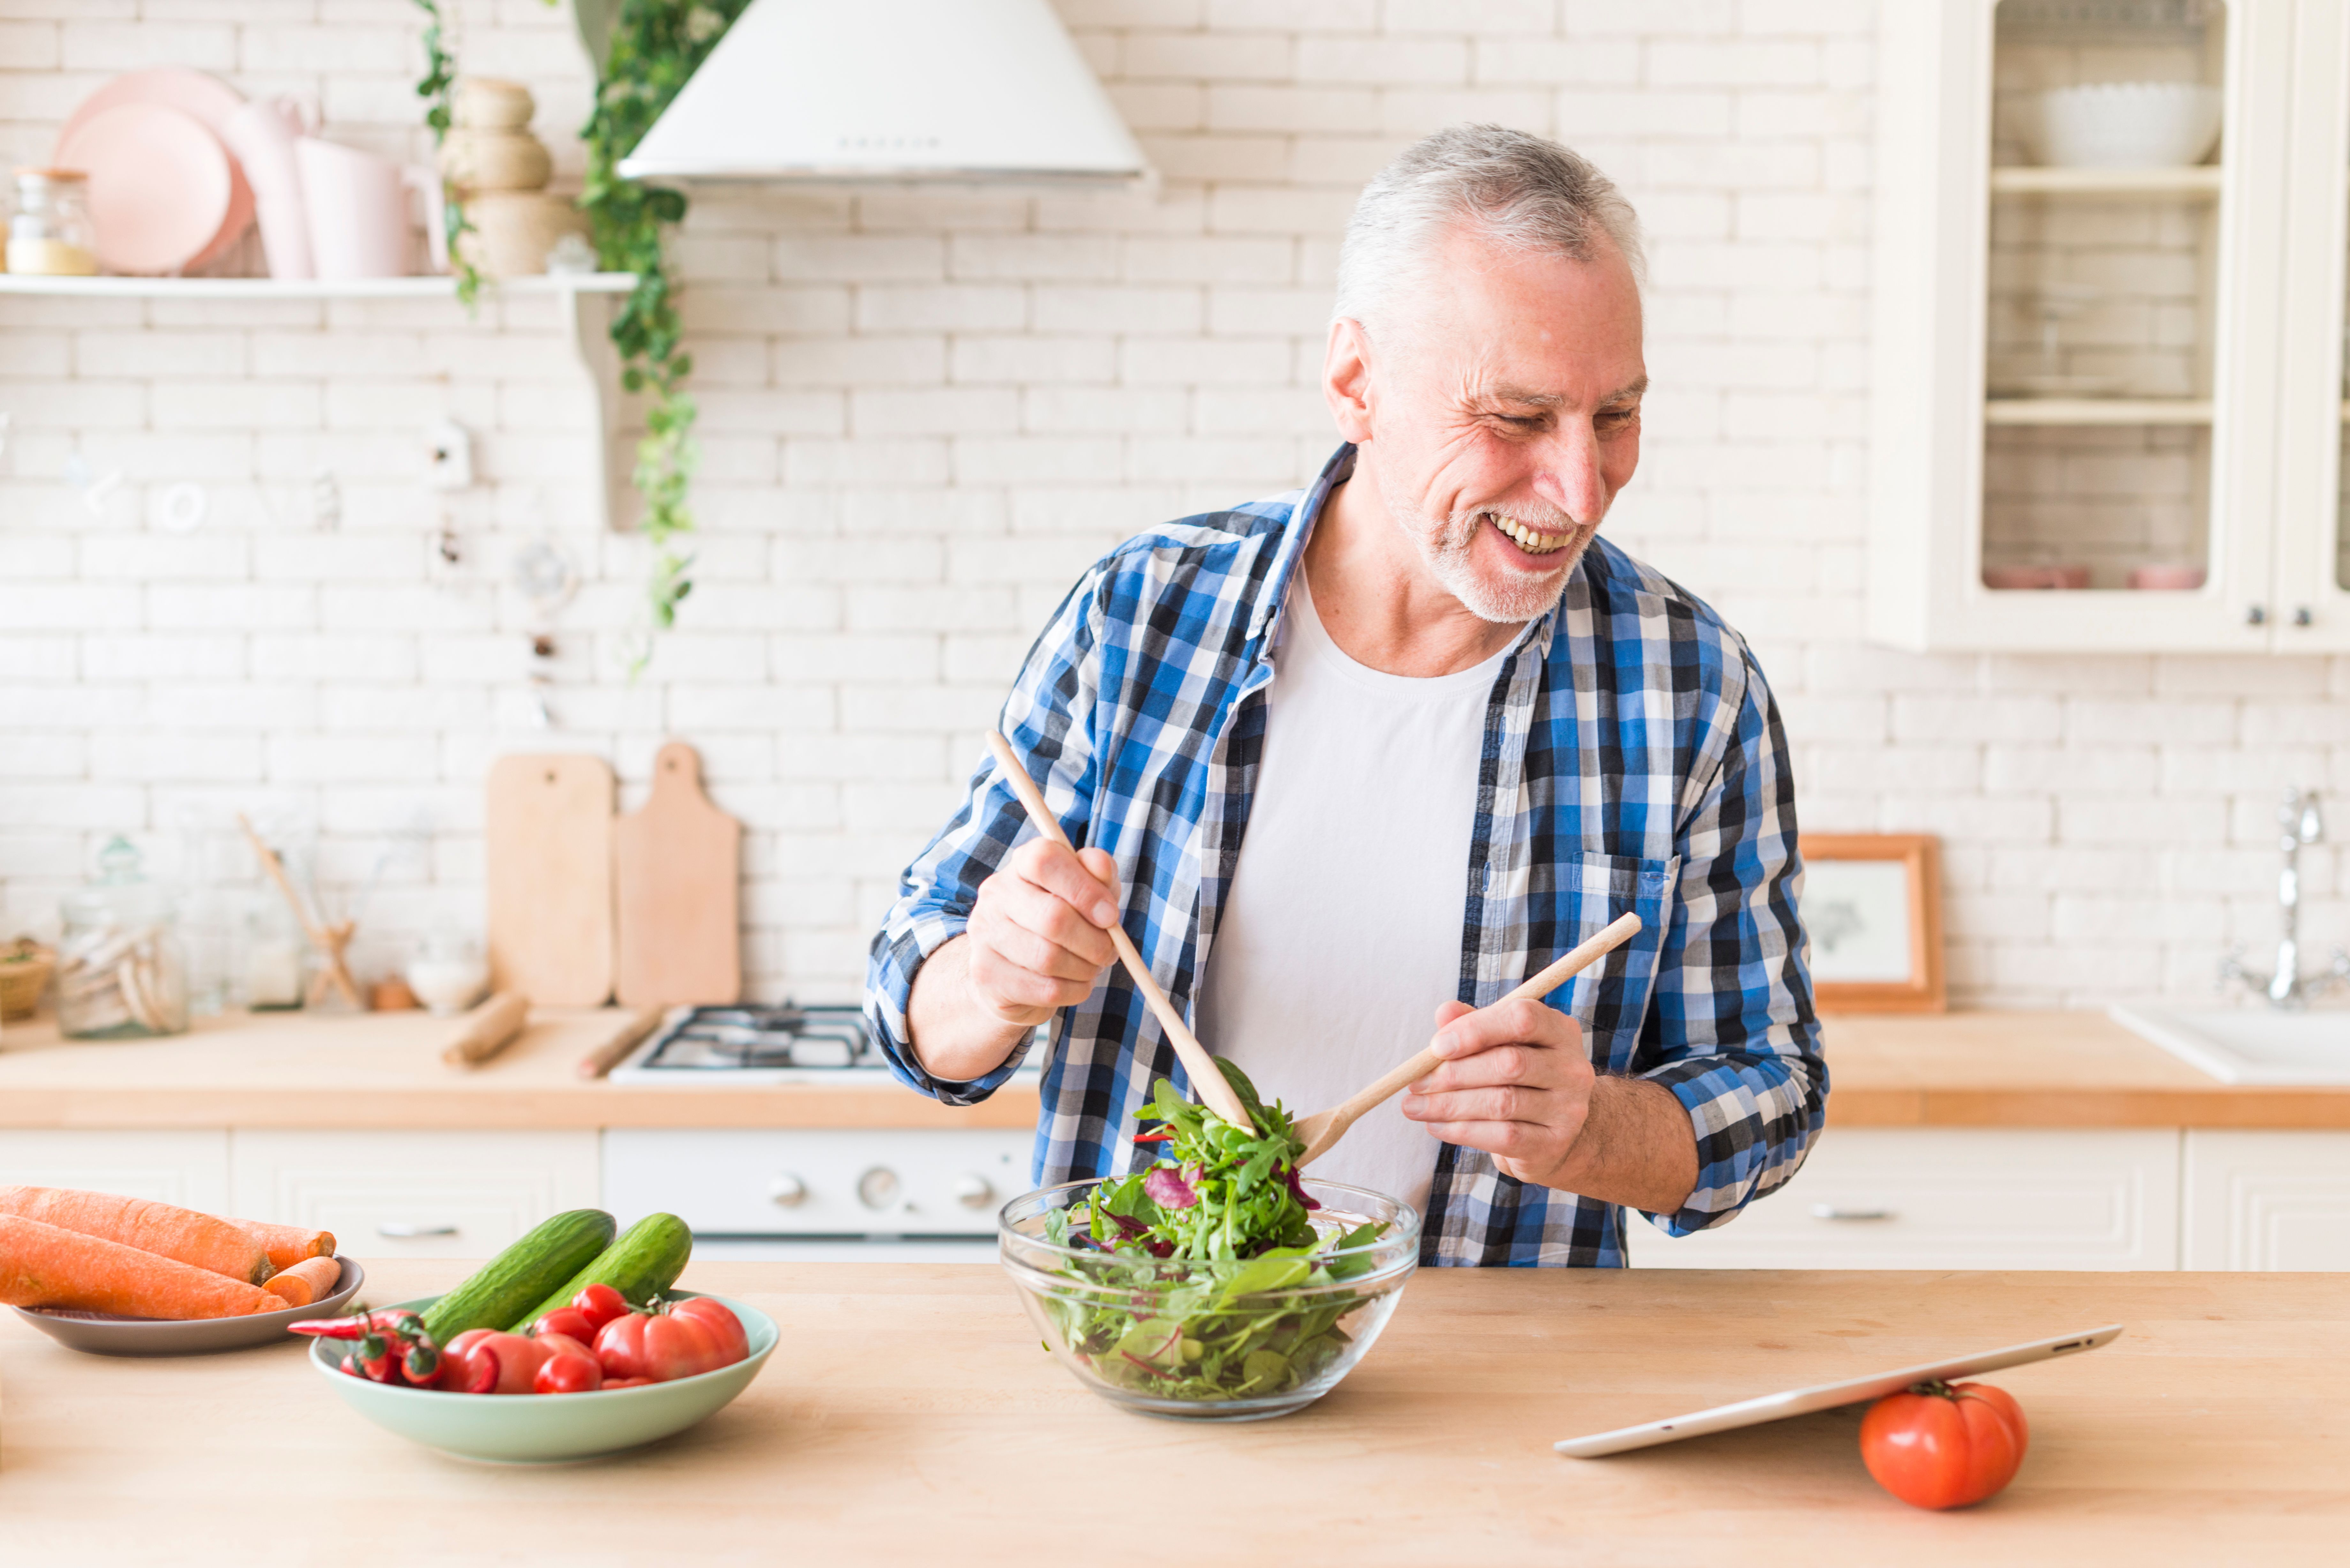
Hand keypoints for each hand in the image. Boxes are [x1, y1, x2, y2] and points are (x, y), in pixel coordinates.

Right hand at [962, 838, 1122, 1026]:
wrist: (1015, 971)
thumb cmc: (1061, 921)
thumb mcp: (1086, 891)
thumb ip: (1098, 873)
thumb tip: (1102, 868)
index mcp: (1021, 864)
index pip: (1046, 861)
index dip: (1085, 889)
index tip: (1111, 916)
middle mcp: (995, 894)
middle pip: (1053, 917)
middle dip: (1094, 941)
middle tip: (1110, 952)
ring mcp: (985, 934)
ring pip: (1048, 958)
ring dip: (1085, 969)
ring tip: (1093, 967)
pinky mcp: (987, 974)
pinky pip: (1045, 989)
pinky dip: (1074, 991)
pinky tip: (1077, 985)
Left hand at [1400, 996, 1594, 1187]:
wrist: (1556, 1132)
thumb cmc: (1519, 1078)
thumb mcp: (1501, 1044)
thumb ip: (1474, 1024)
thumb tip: (1445, 1012)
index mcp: (1560, 1030)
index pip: (1522, 1018)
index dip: (1475, 1029)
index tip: (1436, 1046)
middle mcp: (1572, 1068)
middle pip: (1509, 1063)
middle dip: (1454, 1073)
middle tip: (1415, 1083)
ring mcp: (1568, 1108)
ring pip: (1501, 1103)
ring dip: (1449, 1105)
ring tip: (1413, 1107)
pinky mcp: (1553, 1143)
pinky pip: (1503, 1136)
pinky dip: (1461, 1131)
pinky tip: (1435, 1126)